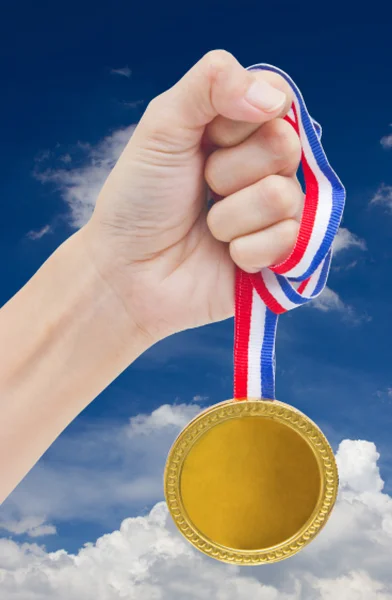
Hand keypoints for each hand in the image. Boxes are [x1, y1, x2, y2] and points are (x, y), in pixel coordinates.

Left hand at [81, 50, 302, 343]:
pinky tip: (225, 255)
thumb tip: (272, 95)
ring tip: (207, 227)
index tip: (205, 139)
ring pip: (281, 195)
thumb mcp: (162, 127)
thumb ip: (210, 84)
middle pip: (284, 145)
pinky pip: (286, 239)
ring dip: (229, 216)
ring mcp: (274, 211)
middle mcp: (263, 166)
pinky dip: (244, 250)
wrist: (128, 274)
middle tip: (201, 187)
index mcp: (238, 128)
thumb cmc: (139, 201)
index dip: (242, 117)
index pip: (276, 97)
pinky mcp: (280, 253)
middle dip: (228, 170)